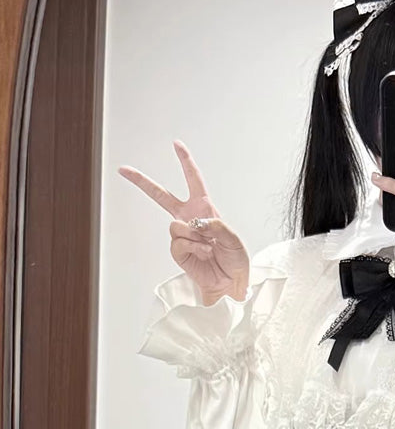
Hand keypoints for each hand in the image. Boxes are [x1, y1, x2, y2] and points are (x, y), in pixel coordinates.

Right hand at [119, 140, 248, 304]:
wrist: (230, 283)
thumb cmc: (235, 260)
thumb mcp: (233, 238)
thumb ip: (217, 225)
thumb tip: (198, 221)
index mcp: (204, 208)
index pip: (193, 180)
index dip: (185, 162)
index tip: (176, 145)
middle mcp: (189, 218)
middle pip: (161, 195)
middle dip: (142, 182)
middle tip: (124, 170)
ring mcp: (182, 234)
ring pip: (176, 225)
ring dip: (194, 235)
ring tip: (208, 246)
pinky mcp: (178, 251)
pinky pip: (179, 242)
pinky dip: (193, 247)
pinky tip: (203, 253)